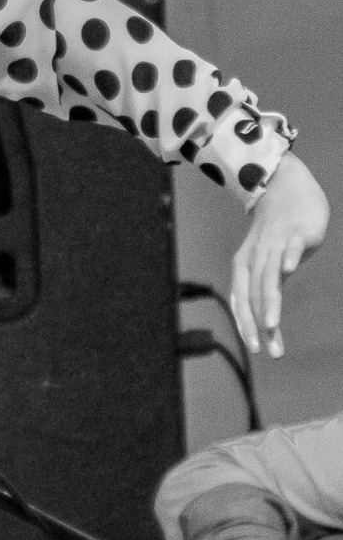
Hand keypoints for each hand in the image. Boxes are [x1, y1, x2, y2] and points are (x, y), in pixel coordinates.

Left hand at [231, 152, 329, 356]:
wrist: (287, 188)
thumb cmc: (278, 232)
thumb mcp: (268, 261)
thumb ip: (265, 287)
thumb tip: (264, 320)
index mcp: (246, 265)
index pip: (243, 300)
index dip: (248, 325)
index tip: (257, 349)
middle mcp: (257, 256)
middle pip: (255, 293)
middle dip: (260, 323)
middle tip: (268, 350)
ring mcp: (276, 243)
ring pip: (269, 273)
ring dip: (270, 300)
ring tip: (272, 323)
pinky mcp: (296, 231)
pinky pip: (290, 244)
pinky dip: (289, 255)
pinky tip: (290, 268)